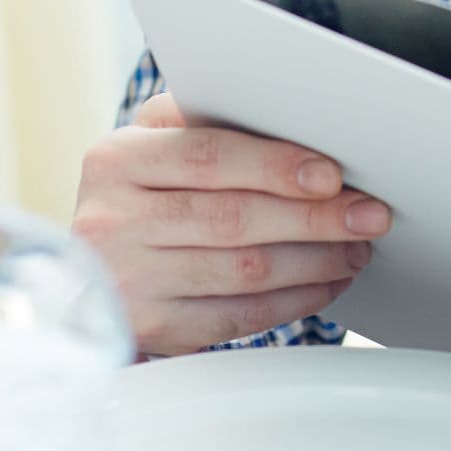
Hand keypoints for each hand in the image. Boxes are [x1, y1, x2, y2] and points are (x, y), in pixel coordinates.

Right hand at [71, 93, 393, 355]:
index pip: (207, 156)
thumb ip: (206, 124)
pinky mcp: (151, 331)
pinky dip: (294, 300)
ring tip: (356, 247)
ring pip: (243, 273)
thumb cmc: (138, 195)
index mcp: (116, 160)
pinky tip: (325, 282)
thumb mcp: (151, 145)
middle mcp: (112, 222)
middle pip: (233, 219)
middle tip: (368, 214)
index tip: (331, 175)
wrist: (82, 270)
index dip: (275, 165)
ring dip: (315, 261)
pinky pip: (239, 317)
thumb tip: (297, 120)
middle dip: (315, 218)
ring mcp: (128, 283)